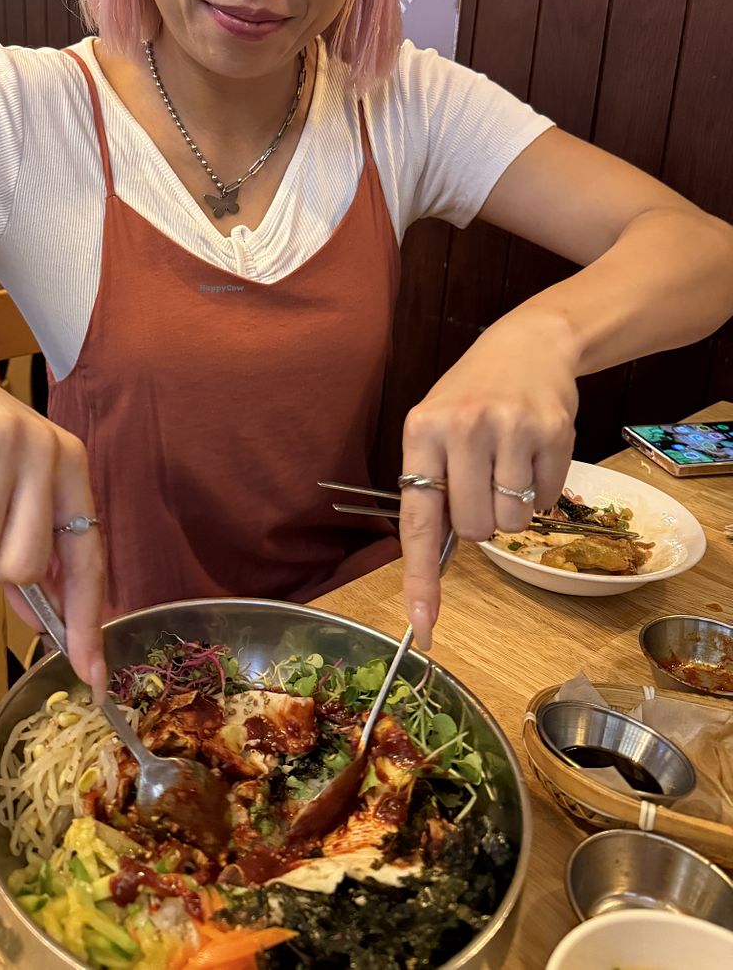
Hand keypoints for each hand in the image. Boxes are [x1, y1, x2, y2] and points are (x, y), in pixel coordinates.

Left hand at [398, 313, 576, 649]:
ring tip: (507, 464)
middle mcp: (463, 427)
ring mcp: (511, 428)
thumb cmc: (471, 395)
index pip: (418, 519)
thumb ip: (431, 484)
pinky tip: (532, 455)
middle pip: (474, 529)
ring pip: (512, 522)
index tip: (421, 626)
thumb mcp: (435, 426)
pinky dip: (541, 492)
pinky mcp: (554, 432)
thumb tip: (433, 559)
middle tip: (482, 481)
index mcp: (422, 431)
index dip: (420, 579)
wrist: (528, 344)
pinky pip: (546, 501)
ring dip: (512, 507)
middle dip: (480, 520)